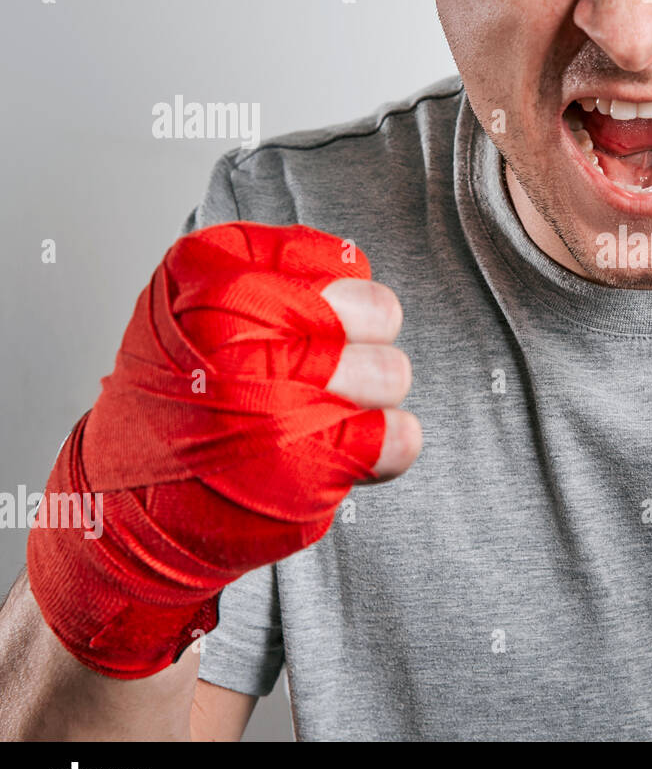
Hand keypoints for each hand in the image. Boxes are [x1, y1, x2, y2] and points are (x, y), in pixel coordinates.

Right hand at [27, 222, 420, 678]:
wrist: (132, 505)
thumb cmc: (181, 397)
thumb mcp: (198, 296)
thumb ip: (281, 270)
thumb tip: (358, 271)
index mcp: (211, 267)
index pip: (343, 263)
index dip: (339, 301)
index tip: (301, 326)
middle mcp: (237, 326)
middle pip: (379, 312)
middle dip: (363, 344)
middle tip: (318, 371)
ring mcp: (271, 396)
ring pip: (393, 373)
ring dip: (369, 400)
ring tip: (314, 413)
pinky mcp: (305, 464)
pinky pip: (401, 437)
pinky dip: (382, 450)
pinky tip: (333, 452)